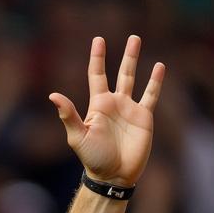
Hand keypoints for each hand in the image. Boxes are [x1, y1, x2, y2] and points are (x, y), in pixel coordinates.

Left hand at [50, 35, 164, 186]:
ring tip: (139, 42)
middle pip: (119, 73)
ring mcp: (129, 109)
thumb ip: (68, 115)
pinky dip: (156, 82)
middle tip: (131, 37)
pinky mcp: (144, 117)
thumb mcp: (78, 136)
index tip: (98, 40)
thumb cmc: (93, 158)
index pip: (96, 76)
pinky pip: (151, 95)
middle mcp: (114, 103)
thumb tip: (54, 95)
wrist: (113, 175)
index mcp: (97, 105)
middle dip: (125, 55)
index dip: (97, 58)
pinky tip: (160, 67)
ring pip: (134, 79)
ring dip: (136, 61)